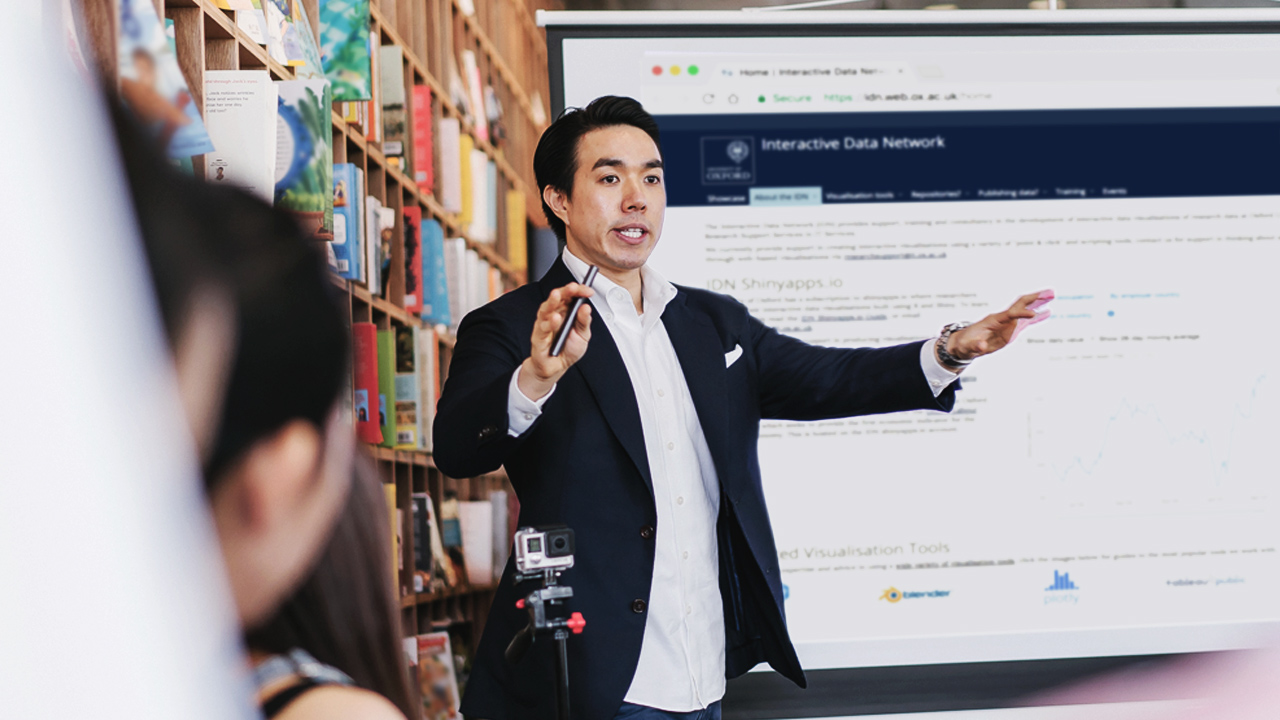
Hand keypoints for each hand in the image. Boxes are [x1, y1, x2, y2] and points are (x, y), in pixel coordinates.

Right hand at [518, 283, 593, 399]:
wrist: (558, 367)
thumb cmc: (569, 348)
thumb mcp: (583, 335)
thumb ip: (584, 321)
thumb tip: (586, 307)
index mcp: (566, 311)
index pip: (571, 296)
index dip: (579, 291)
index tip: (589, 291)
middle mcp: (554, 314)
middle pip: (557, 298)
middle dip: (565, 291)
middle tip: (573, 287)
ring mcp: (545, 324)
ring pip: (545, 309)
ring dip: (551, 301)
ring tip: (557, 295)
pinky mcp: (538, 336)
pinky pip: (542, 328)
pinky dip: (549, 323)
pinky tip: (555, 318)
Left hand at [946, 289, 1052, 361]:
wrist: (963, 344)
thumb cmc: (965, 344)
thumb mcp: (968, 346)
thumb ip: (975, 346)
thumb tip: (981, 346)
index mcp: (994, 320)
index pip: (1011, 314)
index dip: (1022, 314)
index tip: (1034, 315)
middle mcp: (1003, 319)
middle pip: (1020, 304)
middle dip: (1034, 298)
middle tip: (1050, 292)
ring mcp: (1008, 323)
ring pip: (1025, 309)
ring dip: (1038, 303)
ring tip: (1052, 295)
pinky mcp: (1010, 330)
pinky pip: (1026, 321)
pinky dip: (1037, 317)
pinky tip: (1048, 312)